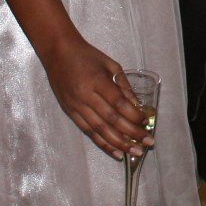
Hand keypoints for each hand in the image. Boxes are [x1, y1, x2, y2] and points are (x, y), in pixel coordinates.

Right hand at [38, 35, 151, 158]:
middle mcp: (85, 97)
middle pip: (111, 120)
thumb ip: (124, 85)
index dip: (133, 115)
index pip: (118, 103)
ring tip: (135, 152)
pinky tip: (116, 152)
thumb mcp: (110, 64)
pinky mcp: (70, 113)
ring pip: (100, 130)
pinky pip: (88, 132)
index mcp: (97, 81)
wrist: (58, 53)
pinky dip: (103, 144)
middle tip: (147, 144)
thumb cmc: (87, 55)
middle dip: (131, 134)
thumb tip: (138, 106)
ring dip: (119, 144)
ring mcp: (76, 107)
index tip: (146, 123)